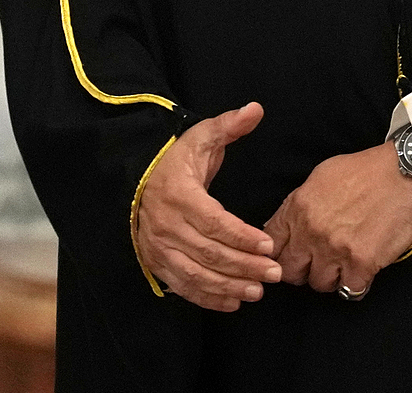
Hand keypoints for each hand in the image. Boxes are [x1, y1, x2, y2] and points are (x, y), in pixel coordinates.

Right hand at [133, 103, 280, 311]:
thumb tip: (256, 109)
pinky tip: (233, 301)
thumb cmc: (175, 162)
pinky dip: (208, 298)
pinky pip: (183, 286)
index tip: (268, 245)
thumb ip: (228, 126)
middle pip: (209, 252)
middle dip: (245, 265)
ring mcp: (158, 247)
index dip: (242, 236)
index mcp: (178, 194)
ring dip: (229, 286)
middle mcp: (165, 224)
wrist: (137, 182)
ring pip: (197, 274)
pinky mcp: (157, 263)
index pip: (213, 221)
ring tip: (258, 291)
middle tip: (274, 273)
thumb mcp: (199, 139)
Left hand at [262, 141, 411, 297]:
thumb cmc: (366, 172)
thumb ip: (298, 204)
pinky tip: (362, 270)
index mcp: (298, 207)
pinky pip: (350, 290)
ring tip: (343, 264)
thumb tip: (282, 226)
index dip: (278, 254)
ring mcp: (335, 249)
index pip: (271, 244)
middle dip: (301, 270)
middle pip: (289, 271)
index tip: (289, 256)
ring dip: (331, 278)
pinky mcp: (362, 263)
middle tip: (316, 264)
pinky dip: (356, 284)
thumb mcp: (321, 178)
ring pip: (319, 284)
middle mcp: (312, 231)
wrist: (406, 173)